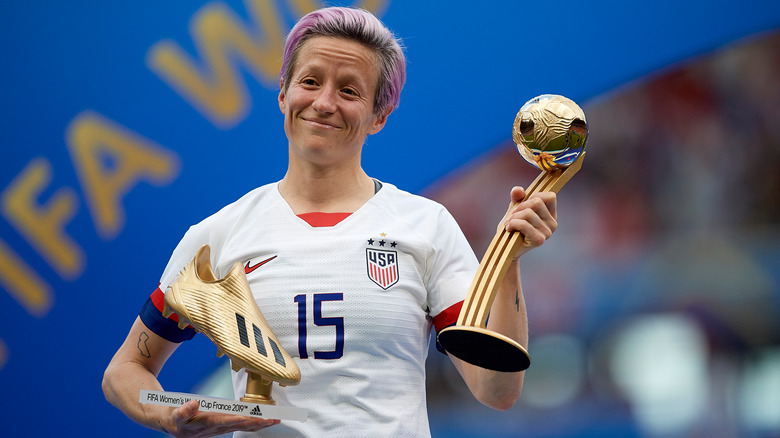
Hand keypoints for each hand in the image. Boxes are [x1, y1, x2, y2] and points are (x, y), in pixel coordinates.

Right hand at [165, 400, 279, 436]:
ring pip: (242, 426)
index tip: (245, 417)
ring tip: (274, 420)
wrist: (171, 424)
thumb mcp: (174, 414)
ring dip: (258, 424)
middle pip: (238, 425)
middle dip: (255, 422)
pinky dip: (254, 423)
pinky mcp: (223, 425)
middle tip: (271, 419)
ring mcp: (220, 428)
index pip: (221, 422)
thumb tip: (193, 404)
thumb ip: (183, 411)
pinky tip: (264, 421)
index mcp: (204, 425)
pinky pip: (242, 425)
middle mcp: (215, 428)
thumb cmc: (174, 418)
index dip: (233, 420)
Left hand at [503, 186, 556, 258]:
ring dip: (513, 217)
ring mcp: (547, 233)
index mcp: (551, 215)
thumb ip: (517, 198)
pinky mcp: (539, 240)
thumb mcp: (515, 209)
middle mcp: (553, 224)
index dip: (535, 195)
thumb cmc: (512, 227)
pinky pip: (523, 224)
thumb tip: (518, 190)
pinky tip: (508, 228)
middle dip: (520, 206)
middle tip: (512, 215)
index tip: (523, 204)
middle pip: (537, 202)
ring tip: (508, 223)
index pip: (551, 196)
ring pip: (528, 213)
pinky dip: (512, 223)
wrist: (506, 248)